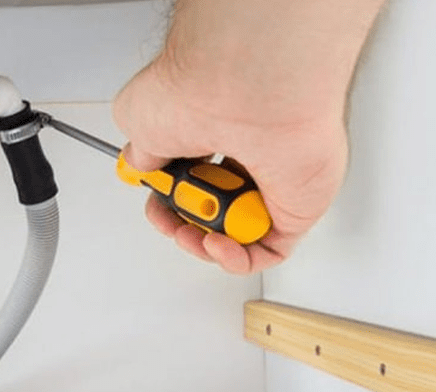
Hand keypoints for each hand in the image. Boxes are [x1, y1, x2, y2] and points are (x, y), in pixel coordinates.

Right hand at [111, 0, 381, 273]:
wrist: (243, 89)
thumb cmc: (198, 89)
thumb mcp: (138, 120)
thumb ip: (140, 151)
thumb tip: (141, 166)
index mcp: (214, 127)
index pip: (192, 173)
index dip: (168, 197)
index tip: (154, 202)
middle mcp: (246, 150)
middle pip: (211, 206)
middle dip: (181, 223)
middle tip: (169, 219)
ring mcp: (272, 180)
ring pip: (235, 232)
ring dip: (203, 242)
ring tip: (192, 226)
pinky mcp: (296, 206)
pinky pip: (268, 249)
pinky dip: (237, 257)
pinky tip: (215, 242)